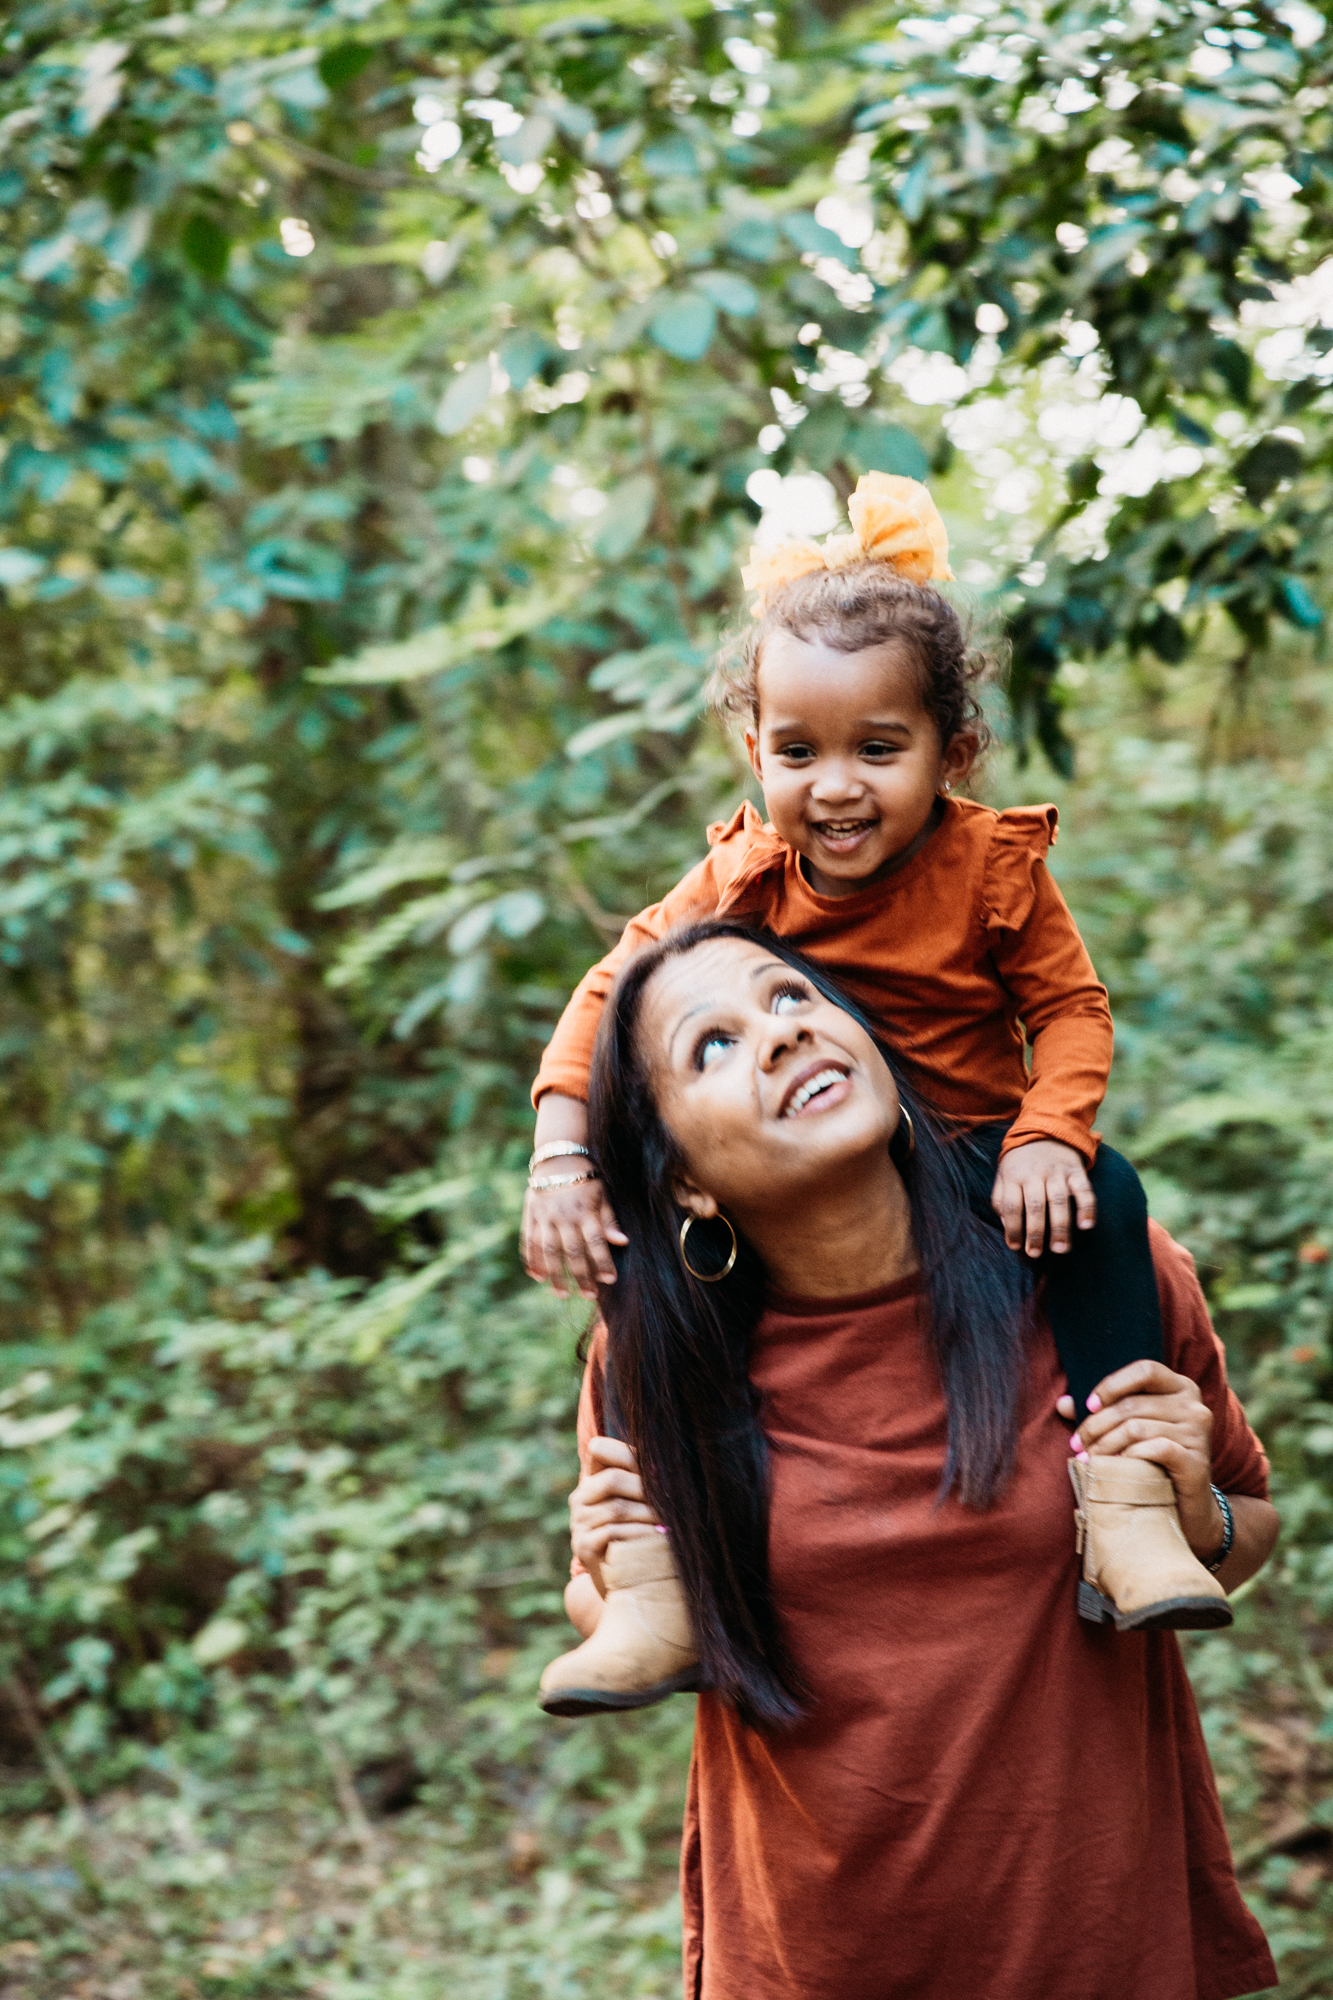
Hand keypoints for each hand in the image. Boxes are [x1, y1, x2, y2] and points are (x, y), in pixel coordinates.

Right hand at [522, 1176, 627, 1299]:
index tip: (610, 1279)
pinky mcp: (531, 1216)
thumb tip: (622, 1242)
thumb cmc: (585, 1178)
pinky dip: (532, 1260)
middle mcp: (564, 1215)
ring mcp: (545, 1217)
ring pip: (548, 1251)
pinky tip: (537, 1277)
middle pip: (572, 1251)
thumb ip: (610, 1220)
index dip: (603, 1261)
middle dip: (581, 1276)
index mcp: (585, 1210)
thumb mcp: (602, 1194)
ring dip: (555, 1275)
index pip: (595, 1241)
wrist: (557, 1158)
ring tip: (562, 1294)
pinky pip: (529, 1242)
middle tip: (589, 1296)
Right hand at [568, 1436, 661, 1569]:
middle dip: (646, 1489)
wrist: (628, 1580)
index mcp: (592, 1479)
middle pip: (612, 1479)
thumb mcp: (639, 1502)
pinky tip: (658, 1538)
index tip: (654, 1469)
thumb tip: (665, 1467)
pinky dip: (640, 1533)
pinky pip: (613, 1533)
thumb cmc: (640, 1533)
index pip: (598, 1448)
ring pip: (616, 1508)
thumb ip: (644, 1480)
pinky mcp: (583, 1547)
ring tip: (670, 1522)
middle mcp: (580, 1498)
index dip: (626, 1453)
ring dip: (649, 1514)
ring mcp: (579, 1523)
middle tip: (671, 1501)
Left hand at [991, 1139, 1095, 1256]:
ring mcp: (1057, 1171)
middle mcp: (1035, 1173)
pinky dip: (1087, 1208)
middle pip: (1035, 1205)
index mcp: (1014, 1175)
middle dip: (1036, 1232)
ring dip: (1060, 1227)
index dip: (1012, 1227)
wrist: (1046, 1131)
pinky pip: (1084, 1190)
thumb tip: (1007, 1228)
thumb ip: (1001, 1200)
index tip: (1015, 1246)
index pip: (1010, 1204)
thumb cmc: (1021, 1163)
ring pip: (1059, 1201)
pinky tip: (1086, 1226)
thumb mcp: (1003, 1175)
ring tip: (1060, 1249)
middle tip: (1036, 1253)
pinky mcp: (1076, 1170)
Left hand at [1056, 1360, 1223, 1559]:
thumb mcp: (1128, 1431)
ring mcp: (1199, 1434)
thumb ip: (1100, 1413)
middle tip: (1077, 1444)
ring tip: (1089, 1459)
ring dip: (1105, 1444)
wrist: (1186, 1507)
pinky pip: (1156, 1449)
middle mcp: (1195, 1406)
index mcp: (1181, 1388)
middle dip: (1096, 1425)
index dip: (1112, 1385)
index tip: (1088, 1406)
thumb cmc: (1152, 1461)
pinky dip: (1130, 1456)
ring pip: (1137, 1428)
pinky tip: (1118, 1466)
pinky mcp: (1197, 1462)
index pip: (1145, 1370)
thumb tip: (1063, 1403)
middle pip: (1133, 1405)